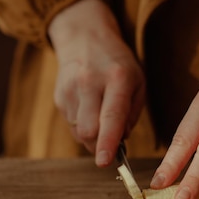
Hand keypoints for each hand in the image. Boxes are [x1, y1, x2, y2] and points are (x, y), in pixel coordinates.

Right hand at [48, 0, 144, 165]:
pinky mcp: (59, 96)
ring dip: (92, 137)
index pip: (111, 116)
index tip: (105, 161)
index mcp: (117, 78)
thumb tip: (121, 140)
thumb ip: (133, 113)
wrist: (84, 37)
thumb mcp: (138, 81)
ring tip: (101, 117)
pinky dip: (83, 126)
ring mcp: (71, 89)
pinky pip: (71, 125)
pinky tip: (89, 109)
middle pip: (88, 130)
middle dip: (100, 145)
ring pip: (78, 131)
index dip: (107, 142)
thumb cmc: (118, 64)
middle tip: (111, 145)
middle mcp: (90, 82)